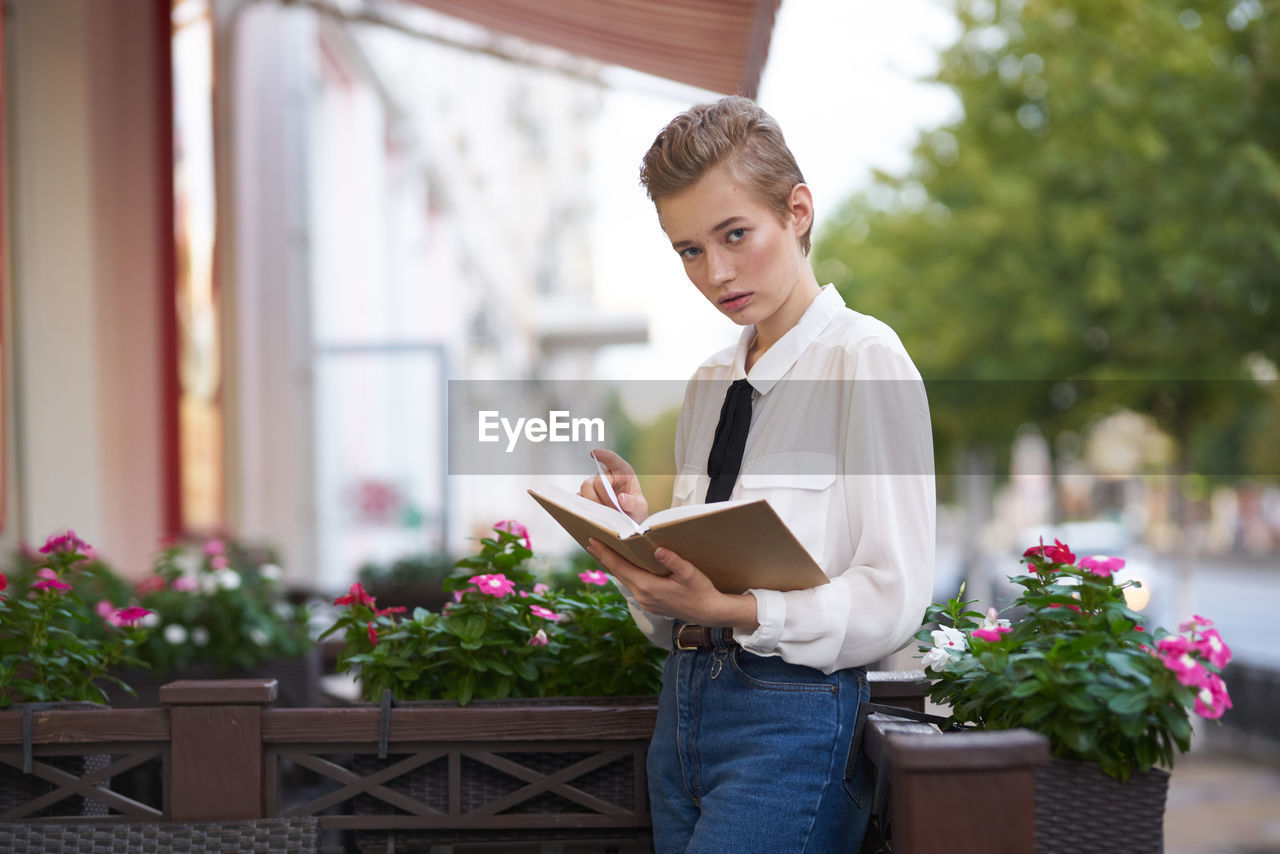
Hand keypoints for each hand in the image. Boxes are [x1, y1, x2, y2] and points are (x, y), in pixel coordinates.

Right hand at [579, 449, 648, 522]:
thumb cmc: (635, 510)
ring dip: (594, 502)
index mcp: (623, 472)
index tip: (594, 453)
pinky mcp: (585, 496)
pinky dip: (587, 507)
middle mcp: (607, 476)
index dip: (603, 455)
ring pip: (585, 488)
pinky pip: (580, 499)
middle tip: (614, 510)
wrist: (627, 522)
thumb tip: (622, 499)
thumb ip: (634, 503)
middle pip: (598, 480)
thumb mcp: (641, 508)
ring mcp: (594, 486)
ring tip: (605, 514)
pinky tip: (596, 515)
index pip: (612, 459)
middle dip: (605, 497)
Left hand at [586, 538, 758, 632]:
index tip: (593, 541)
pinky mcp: (649, 603)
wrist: (709, 613)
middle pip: (618, 573)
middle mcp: (642, 595)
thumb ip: (674, 561)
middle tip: (591, 542)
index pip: (621, 567)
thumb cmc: (701, 591)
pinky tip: (623, 566)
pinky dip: (624, 573)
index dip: (606, 554)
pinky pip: (631, 584)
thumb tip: (658, 550)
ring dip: (613, 565)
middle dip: (604, 557)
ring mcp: (645, 601)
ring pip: (624, 579)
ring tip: (603, 552)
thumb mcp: (690, 574)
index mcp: (648, 587)